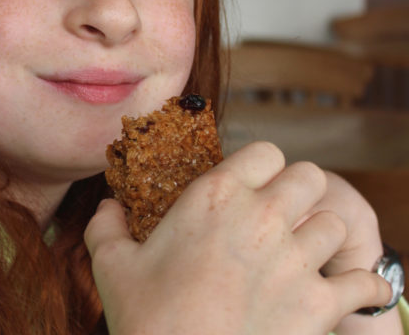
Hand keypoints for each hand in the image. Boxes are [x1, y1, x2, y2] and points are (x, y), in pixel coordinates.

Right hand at [85, 142, 392, 334]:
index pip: (265, 151)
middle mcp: (262, 218)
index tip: (252, 184)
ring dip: (321, 235)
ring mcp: (295, 260)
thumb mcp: (112, 264)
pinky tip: (349, 289)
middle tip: (282, 212)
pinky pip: (363, 281)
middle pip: (309, 176)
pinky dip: (362, 284)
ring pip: (334, 223)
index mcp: (216, 197)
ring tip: (305, 251)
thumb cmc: (147, 319)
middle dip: (298, 190)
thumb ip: (106, 225)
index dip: (262, 165)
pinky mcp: (319, 304)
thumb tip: (106, 207)